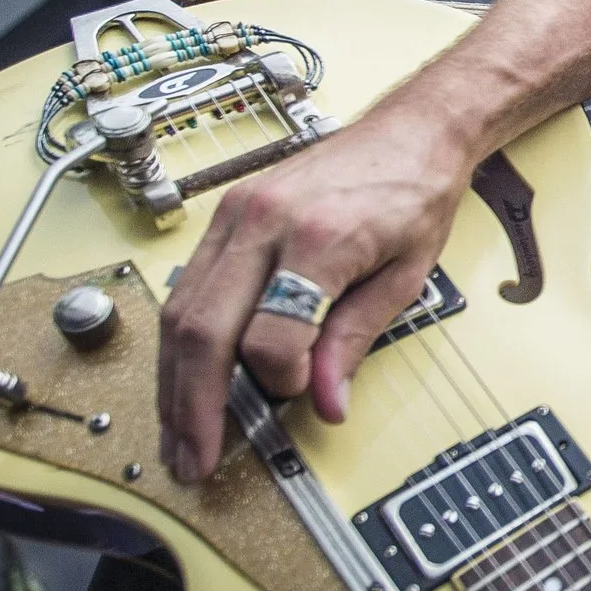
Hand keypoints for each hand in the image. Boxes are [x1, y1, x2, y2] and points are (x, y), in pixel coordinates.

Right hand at [156, 106, 472, 481]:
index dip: (279, 380)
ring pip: (180, 312)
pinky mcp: (224, 215)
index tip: (296, 399)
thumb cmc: (416, 193)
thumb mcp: (407, 275)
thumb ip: (355, 339)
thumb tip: (327, 402)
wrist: (412, 131)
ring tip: (178, 437)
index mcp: (318, 236)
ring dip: (174, 383)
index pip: (271, 334)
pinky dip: (181, 344)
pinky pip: (186, 289)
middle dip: (193, 405)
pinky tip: (182, 382)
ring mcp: (235, 215)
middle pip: (204, 329)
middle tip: (194, 459)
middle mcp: (264, 221)